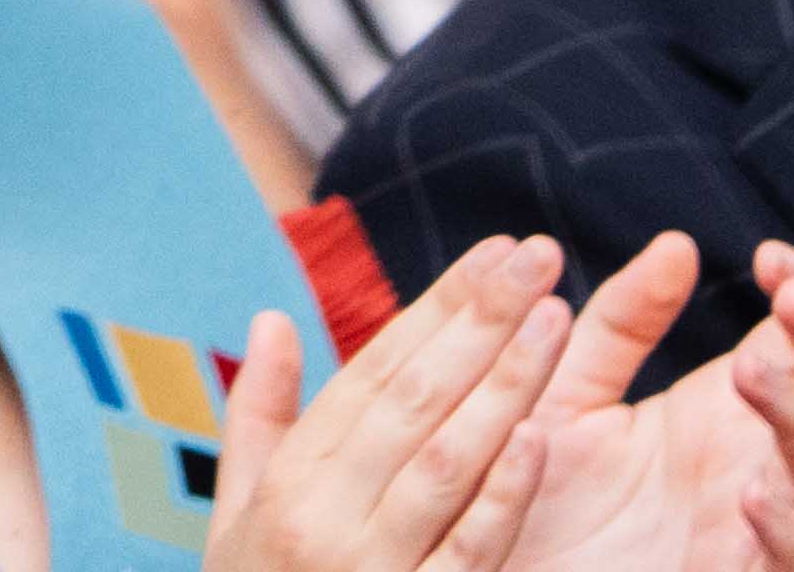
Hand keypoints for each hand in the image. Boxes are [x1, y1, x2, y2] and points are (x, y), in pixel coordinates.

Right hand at [203, 233, 575, 571]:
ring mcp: (375, 569)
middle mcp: (325, 515)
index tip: (493, 254)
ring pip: (448, 461)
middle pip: (415, 400)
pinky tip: (537, 436)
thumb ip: (259, 416)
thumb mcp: (236, 515)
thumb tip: (274, 320)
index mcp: (290, 481)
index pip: (374, 371)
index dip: (438, 307)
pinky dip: (502, 493)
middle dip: (482, 322)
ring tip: (557, 319)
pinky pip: (468, 550)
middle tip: (540, 256)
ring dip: (505, 385)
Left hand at [485, 231, 793, 571]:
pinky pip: (789, 565)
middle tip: (791, 300)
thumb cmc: (549, 491)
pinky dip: (782, 531)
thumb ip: (619, 325)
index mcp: (730, 411)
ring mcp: (757, 530)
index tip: (771, 255)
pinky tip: (755, 492)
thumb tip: (678, 244)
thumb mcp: (571, 390)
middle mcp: (760, 465)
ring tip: (755, 370)